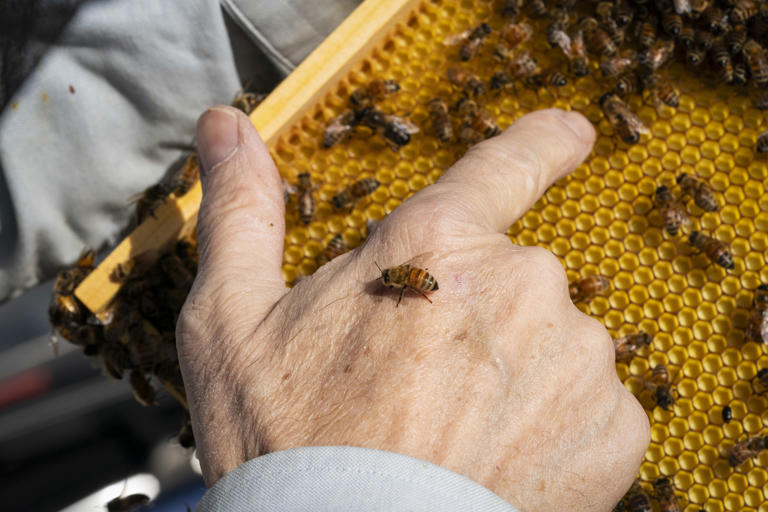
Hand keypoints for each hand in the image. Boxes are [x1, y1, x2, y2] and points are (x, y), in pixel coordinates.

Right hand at [177, 105, 649, 510]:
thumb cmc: (288, 444)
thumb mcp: (232, 321)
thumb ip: (242, 211)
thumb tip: (225, 125)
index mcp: (435, 244)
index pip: (511, 161)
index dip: (544, 142)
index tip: (571, 134)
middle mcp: (521, 285)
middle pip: (513, 275)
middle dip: (474, 312)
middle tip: (417, 377)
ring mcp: (576, 355)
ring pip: (552, 341)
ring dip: (514, 371)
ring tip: (452, 429)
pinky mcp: (612, 426)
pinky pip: (590, 403)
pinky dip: (554, 424)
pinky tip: (498, 456)